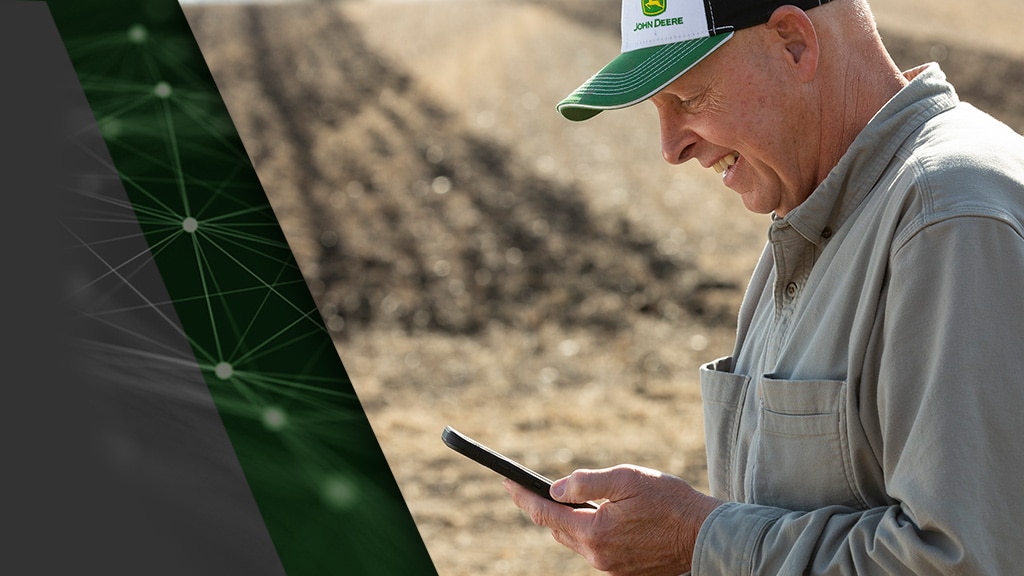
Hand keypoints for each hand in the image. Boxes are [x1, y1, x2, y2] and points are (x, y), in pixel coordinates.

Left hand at [504, 465, 721, 574]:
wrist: (704, 534)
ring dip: (564, 521)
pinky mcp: (624, 570)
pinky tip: (591, 518)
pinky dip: (585, 531)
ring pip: (575, 541)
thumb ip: (587, 483)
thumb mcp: (626, 479)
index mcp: (595, 532)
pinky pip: (594, 549)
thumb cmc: (669, 501)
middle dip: (540, 508)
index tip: (506, 482)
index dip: (523, 497)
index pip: (546, 514)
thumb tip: (555, 488)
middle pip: (557, 529)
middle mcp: (598, 556)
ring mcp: (611, 567)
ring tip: (557, 501)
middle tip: (524, 488)